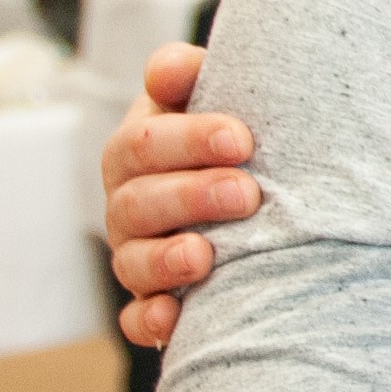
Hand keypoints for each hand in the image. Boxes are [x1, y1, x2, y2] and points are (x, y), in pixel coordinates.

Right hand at [102, 44, 259, 348]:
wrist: (259, 189)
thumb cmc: (238, 134)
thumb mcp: (218, 96)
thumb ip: (192, 77)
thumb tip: (172, 70)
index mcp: (143, 148)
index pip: (145, 141)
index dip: (189, 139)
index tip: (242, 139)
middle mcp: (132, 200)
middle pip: (138, 200)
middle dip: (191, 197)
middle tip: (246, 194)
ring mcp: (138, 251)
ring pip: (133, 260)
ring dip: (167, 260)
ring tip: (204, 256)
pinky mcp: (153, 299)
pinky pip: (137, 318)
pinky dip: (150, 320)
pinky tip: (172, 320)